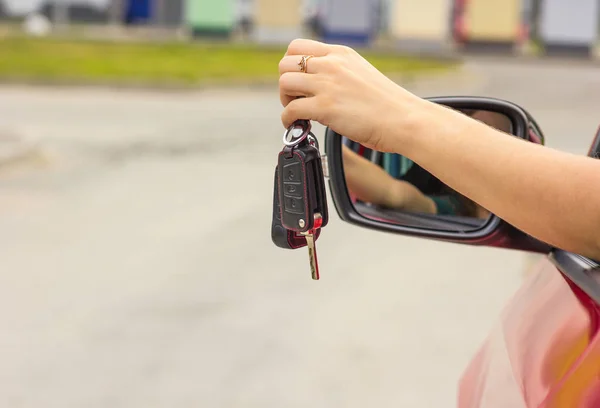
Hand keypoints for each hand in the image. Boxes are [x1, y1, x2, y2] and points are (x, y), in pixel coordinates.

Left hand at [278, 39, 426, 151]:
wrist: (403, 119)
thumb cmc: (386, 103)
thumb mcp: (360, 73)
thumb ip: (338, 72)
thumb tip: (316, 84)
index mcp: (340, 54)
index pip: (297, 47)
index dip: (291, 66)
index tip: (298, 81)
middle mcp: (331, 65)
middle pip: (285, 64)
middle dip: (286, 83)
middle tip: (296, 99)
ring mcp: (327, 85)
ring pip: (284, 83)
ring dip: (285, 100)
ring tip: (297, 112)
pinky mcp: (325, 107)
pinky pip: (291, 109)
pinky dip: (288, 119)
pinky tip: (297, 125)